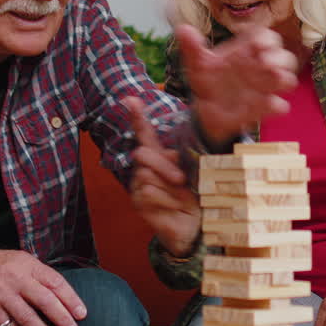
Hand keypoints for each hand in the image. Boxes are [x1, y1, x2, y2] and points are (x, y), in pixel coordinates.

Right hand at [0, 249, 87, 325]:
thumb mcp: (18, 262)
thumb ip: (38, 277)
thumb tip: (64, 299)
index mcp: (26, 263)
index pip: (55, 282)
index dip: (71, 299)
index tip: (82, 314)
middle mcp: (15, 278)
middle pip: (45, 301)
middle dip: (62, 319)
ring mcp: (0, 294)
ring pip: (28, 318)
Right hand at [122, 96, 201, 256]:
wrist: (193, 226)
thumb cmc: (194, 197)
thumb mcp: (192, 175)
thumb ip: (181, 163)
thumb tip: (170, 157)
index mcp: (158, 157)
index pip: (144, 134)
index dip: (137, 117)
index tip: (131, 100)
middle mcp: (144, 169)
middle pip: (143, 154)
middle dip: (164, 166)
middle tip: (181, 180)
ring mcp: (138, 186)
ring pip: (146, 176)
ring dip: (168, 188)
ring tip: (179, 198)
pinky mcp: (138, 203)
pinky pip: (148, 193)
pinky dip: (166, 201)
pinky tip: (173, 208)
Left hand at [177, 24, 297, 145]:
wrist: (204, 111)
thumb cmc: (206, 82)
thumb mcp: (197, 64)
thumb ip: (192, 47)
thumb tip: (183, 29)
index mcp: (245, 51)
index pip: (265, 37)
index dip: (267, 39)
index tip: (258, 45)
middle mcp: (258, 67)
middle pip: (283, 56)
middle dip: (280, 58)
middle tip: (266, 64)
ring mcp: (263, 87)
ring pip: (288, 78)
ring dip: (284, 78)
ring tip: (273, 80)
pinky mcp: (263, 107)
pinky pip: (279, 106)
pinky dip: (275, 105)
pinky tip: (265, 104)